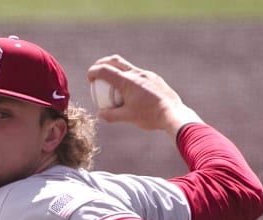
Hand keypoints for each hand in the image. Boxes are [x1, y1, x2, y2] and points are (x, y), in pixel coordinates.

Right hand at [87, 55, 202, 135]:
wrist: (173, 114)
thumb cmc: (149, 116)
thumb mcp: (128, 117)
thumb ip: (112, 115)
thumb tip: (100, 114)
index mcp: (127, 81)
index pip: (105, 70)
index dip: (93, 71)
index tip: (89, 78)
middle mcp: (136, 74)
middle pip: (115, 60)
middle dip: (102, 63)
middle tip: (96, 71)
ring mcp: (146, 74)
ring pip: (127, 66)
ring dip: (116, 69)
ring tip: (112, 81)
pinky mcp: (154, 78)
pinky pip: (138, 74)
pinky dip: (129, 77)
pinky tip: (130, 89)